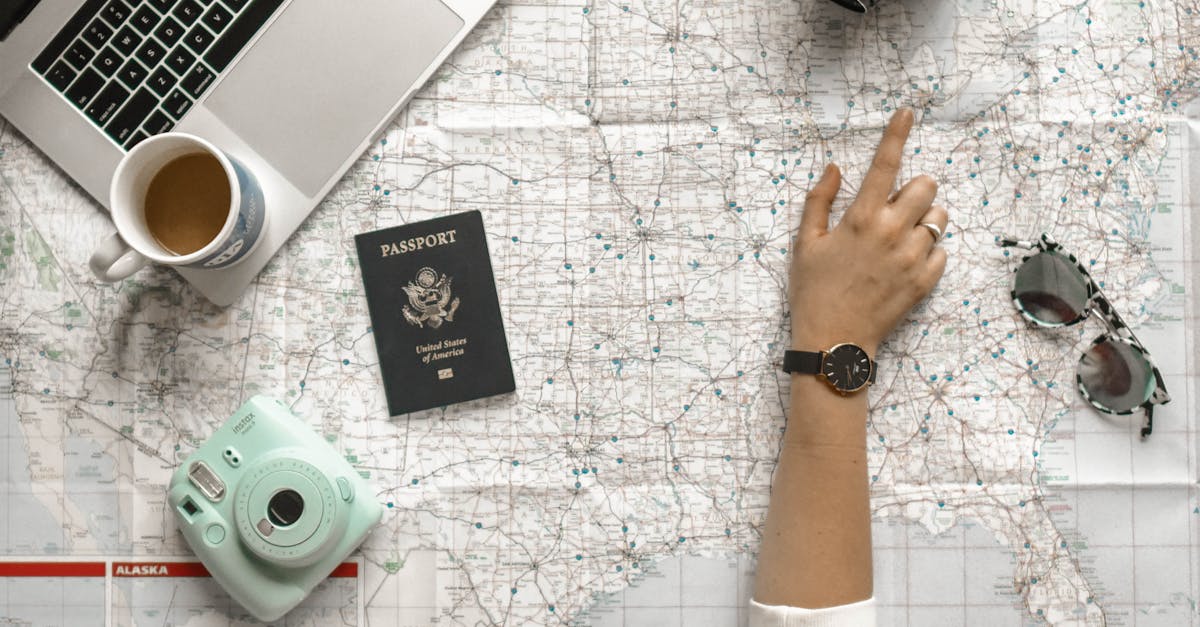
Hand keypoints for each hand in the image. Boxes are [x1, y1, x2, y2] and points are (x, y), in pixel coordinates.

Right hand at [789, 109, 947, 355]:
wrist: (834, 342)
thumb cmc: (813, 291)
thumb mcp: (805, 243)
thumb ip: (819, 201)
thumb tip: (835, 168)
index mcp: (860, 219)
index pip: (885, 164)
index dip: (897, 133)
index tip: (908, 111)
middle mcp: (891, 233)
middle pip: (926, 186)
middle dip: (915, 189)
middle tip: (896, 206)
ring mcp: (912, 258)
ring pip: (939, 219)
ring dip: (924, 220)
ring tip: (901, 237)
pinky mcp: (925, 282)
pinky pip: (942, 252)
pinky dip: (928, 252)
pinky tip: (904, 264)